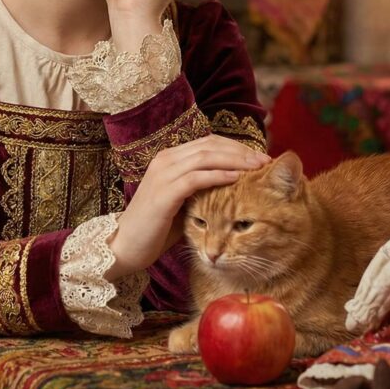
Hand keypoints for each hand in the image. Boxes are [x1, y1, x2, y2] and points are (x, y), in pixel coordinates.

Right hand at [105, 133, 268, 280]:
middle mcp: (166, 159)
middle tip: (265, 160)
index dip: (236, 147)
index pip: (208, 142)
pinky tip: (238, 179)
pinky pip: (197, 178)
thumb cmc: (156, 227)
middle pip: (210, 145)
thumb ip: (201, 189)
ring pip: (206, 157)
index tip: (258, 157)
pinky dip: (219, 176)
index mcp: (170, 158)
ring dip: (235, 160)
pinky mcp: (164, 192)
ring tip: (257, 168)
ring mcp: (163, 174)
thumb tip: (234, 184)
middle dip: (241, 151)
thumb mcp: (182, 201)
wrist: (124, 245)